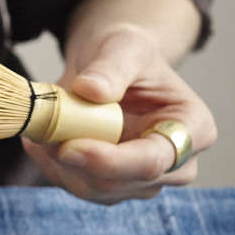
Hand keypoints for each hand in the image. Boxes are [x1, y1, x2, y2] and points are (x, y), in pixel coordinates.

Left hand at [21, 24, 216, 203]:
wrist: (110, 68)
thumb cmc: (128, 54)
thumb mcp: (124, 45)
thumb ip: (112, 67)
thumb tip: (91, 90)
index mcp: (193, 130)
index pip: (152, 161)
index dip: (109, 160)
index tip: (69, 147)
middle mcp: (174, 166)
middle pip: (120, 183)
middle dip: (76, 160)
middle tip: (42, 129)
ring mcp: (139, 181)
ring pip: (91, 189)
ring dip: (58, 161)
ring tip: (42, 125)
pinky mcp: (108, 187)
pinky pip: (72, 184)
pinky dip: (50, 163)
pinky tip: (41, 136)